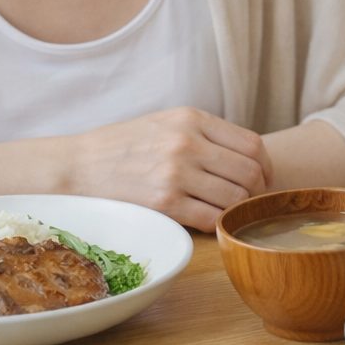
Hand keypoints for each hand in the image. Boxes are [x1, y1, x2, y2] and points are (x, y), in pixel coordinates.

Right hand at [64, 107, 272, 230]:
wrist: (78, 166)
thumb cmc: (124, 146)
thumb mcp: (166, 122)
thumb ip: (205, 134)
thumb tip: (247, 157)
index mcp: (192, 119)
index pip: (252, 144)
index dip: (266, 167)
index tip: (263, 180)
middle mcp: (188, 143)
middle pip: (250, 172)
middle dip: (257, 191)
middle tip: (250, 201)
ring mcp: (176, 174)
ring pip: (235, 198)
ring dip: (238, 209)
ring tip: (228, 212)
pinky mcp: (164, 203)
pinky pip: (211, 219)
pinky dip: (218, 224)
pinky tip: (210, 222)